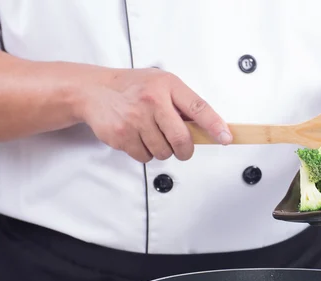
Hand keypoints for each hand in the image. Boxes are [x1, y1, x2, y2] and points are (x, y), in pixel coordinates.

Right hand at [80, 68, 230, 162]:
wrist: (94, 91)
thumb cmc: (133, 87)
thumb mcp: (161, 84)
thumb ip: (183, 103)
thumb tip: (208, 128)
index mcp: (167, 86)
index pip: (199, 108)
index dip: (215, 125)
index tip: (226, 138)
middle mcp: (152, 101)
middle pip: (182, 139)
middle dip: (185, 150)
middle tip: (183, 148)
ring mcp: (135, 119)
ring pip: (163, 152)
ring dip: (162, 150)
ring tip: (152, 134)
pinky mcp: (122, 135)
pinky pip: (145, 157)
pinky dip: (145, 153)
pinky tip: (138, 137)